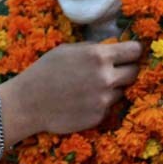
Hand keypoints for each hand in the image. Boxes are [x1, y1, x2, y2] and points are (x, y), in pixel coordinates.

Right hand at [3, 41, 141, 136]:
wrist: (28, 103)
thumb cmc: (44, 71)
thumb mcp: (66, 50)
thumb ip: (92, 48)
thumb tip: (112, 47)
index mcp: (98, 55)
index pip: (134, 50)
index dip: (133, 51)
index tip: (130, 53)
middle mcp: (106, 77)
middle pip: (134, 72)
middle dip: (126, 70)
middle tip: (113, 70)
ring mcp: (104, 99)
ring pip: (121, 90)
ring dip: (111, 88)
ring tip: (89, 88)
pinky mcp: (100, 116)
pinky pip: (108, 106)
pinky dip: (100, 103)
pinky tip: (82, 101)